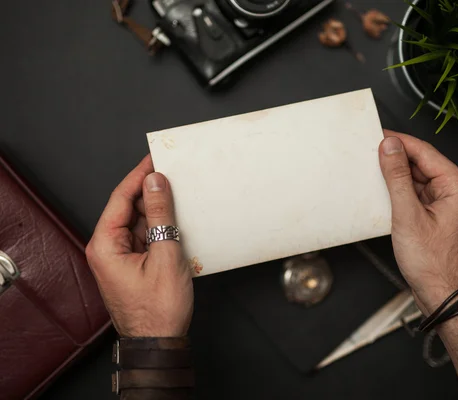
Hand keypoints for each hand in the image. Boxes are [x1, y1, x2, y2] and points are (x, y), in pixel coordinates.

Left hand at [86, 155, 193, 336]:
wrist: (159, 342)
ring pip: (136, 221)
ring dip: (156, 210)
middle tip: (173, 173)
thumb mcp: (165, 256)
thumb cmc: (159, 309)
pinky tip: (175, 221)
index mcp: (105, 245)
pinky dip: (158, 227)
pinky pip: (143, 236)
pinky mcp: (131, 264)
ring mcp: (118, 257)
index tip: (155, 158)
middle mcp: (106, 249)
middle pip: (127, 207)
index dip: (139, 175)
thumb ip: (159, 215)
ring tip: (179, 196)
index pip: (120, 197)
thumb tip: (156, 183)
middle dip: (149, 190)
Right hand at [379, 130, 457, 314]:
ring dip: (397, 177)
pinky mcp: (439, 215)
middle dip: (396, 159)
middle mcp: (457, 191)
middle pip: (423, 164)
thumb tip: (390, 148)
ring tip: (373, 173)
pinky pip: (418, 195)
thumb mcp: (408, 215)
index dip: (399, 142)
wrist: (444, 295)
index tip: (378, 135)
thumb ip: (398, 178)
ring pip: (419, 179)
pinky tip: (385, 193)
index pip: (425, 152)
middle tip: (370, 153)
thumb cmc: (433, 264)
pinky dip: (402, 193)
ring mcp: (449, 204)